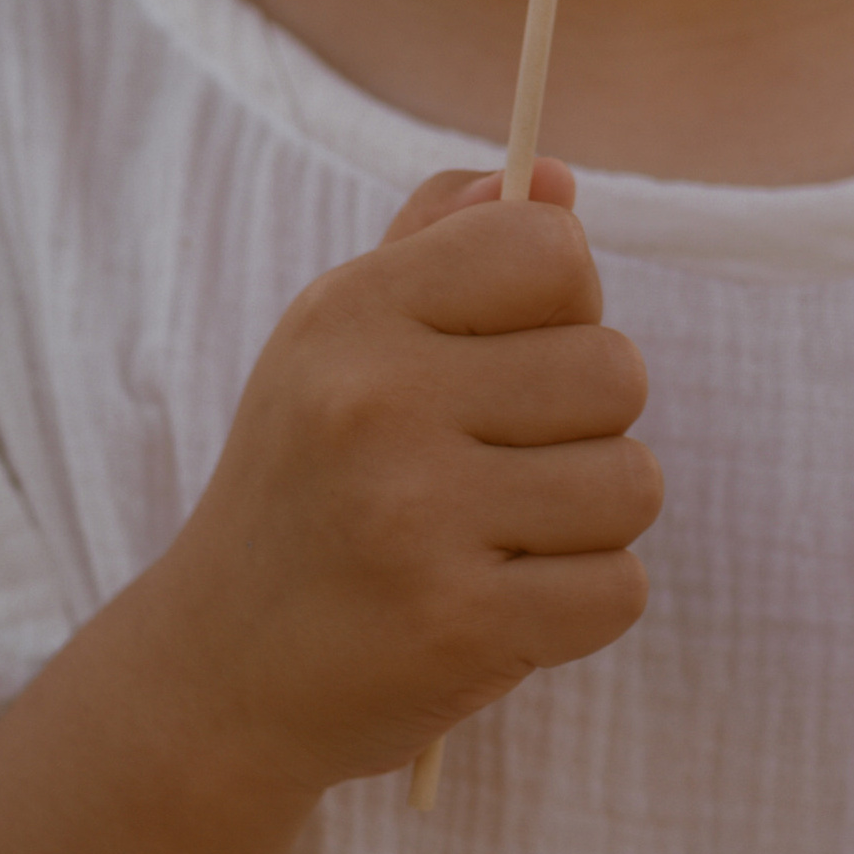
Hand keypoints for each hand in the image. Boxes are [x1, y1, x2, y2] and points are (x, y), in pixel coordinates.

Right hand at [159, 162, 658, 795]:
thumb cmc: (309, 484)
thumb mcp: (339, 341)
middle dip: (584, 422)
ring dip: (588, 519)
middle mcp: (378, 402)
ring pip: (634, 482)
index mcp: (354, 311)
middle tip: (499, 463)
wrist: (219, 674)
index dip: (562, 303)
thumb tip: (551, 180)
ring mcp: (415, 518)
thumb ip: (444, 244)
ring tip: (500, 535)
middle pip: (616, 368)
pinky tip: (503, 604)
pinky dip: (581, 605)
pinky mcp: (459, 626)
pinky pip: (621, 587)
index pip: (550, 247)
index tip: (508, 355)